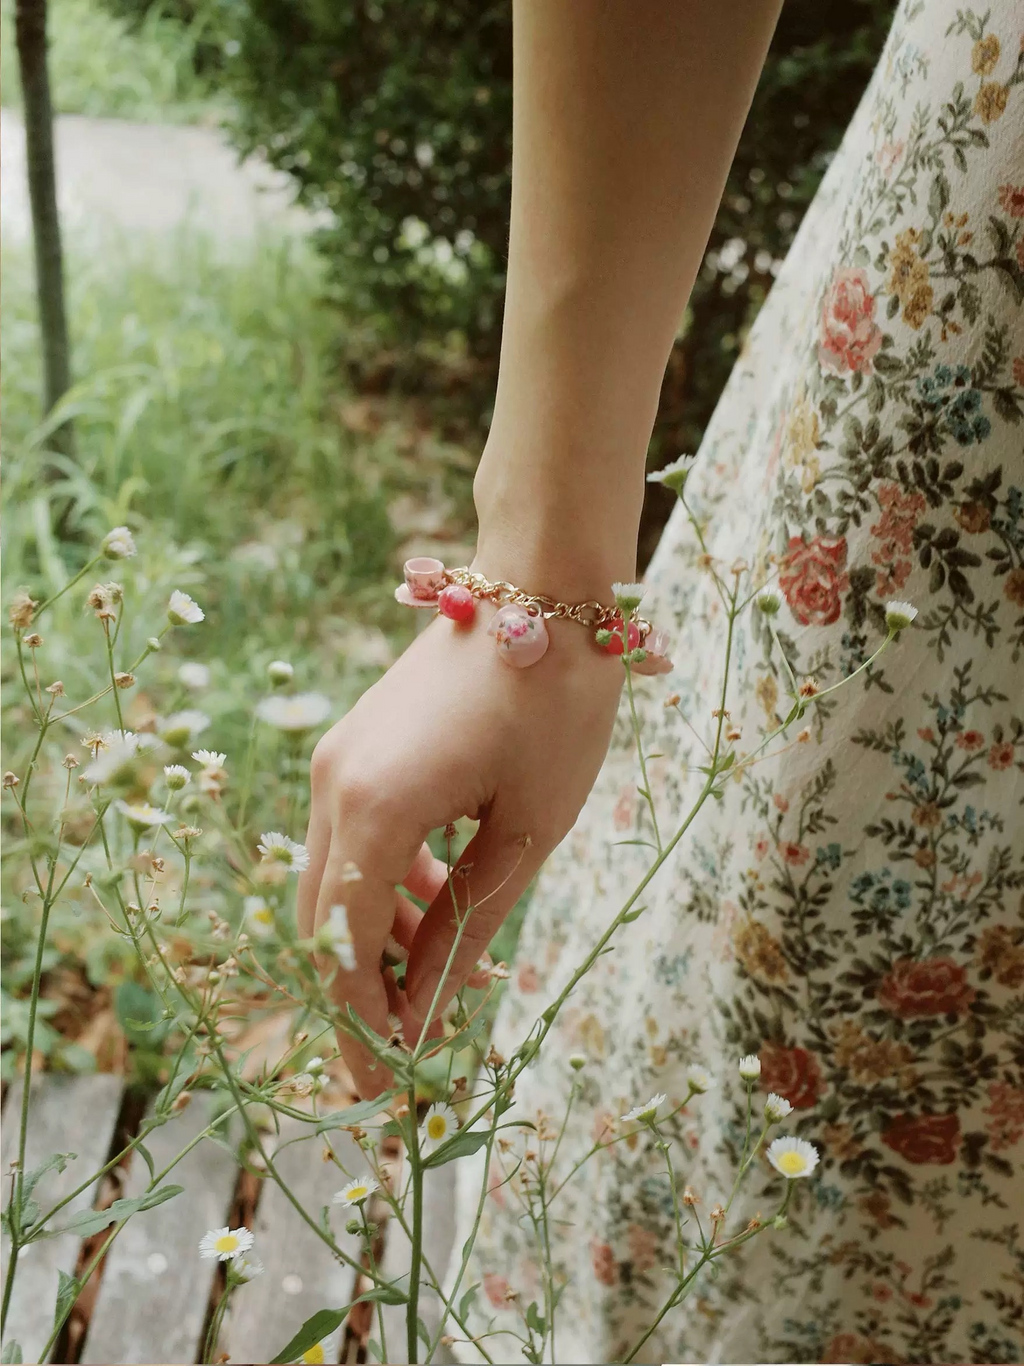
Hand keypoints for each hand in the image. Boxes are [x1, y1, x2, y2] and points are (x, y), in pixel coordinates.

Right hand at [296, 587, 623, 1096]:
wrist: (542, 583)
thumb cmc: (555, 702)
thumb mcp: (528, 829)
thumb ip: (469, 924)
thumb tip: (427, 1011)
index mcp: (374, 812)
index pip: (346, 951)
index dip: (364, 1028)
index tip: (389, 1089)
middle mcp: (334, 787)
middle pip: (325, 923)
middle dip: (361, 996)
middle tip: (404, 1058)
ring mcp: (338, 759)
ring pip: (337, 880)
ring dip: (378, 938)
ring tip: (442, 973)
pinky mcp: (355, 745)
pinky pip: (353, 836)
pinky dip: (387, 883)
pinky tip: (440, 896)